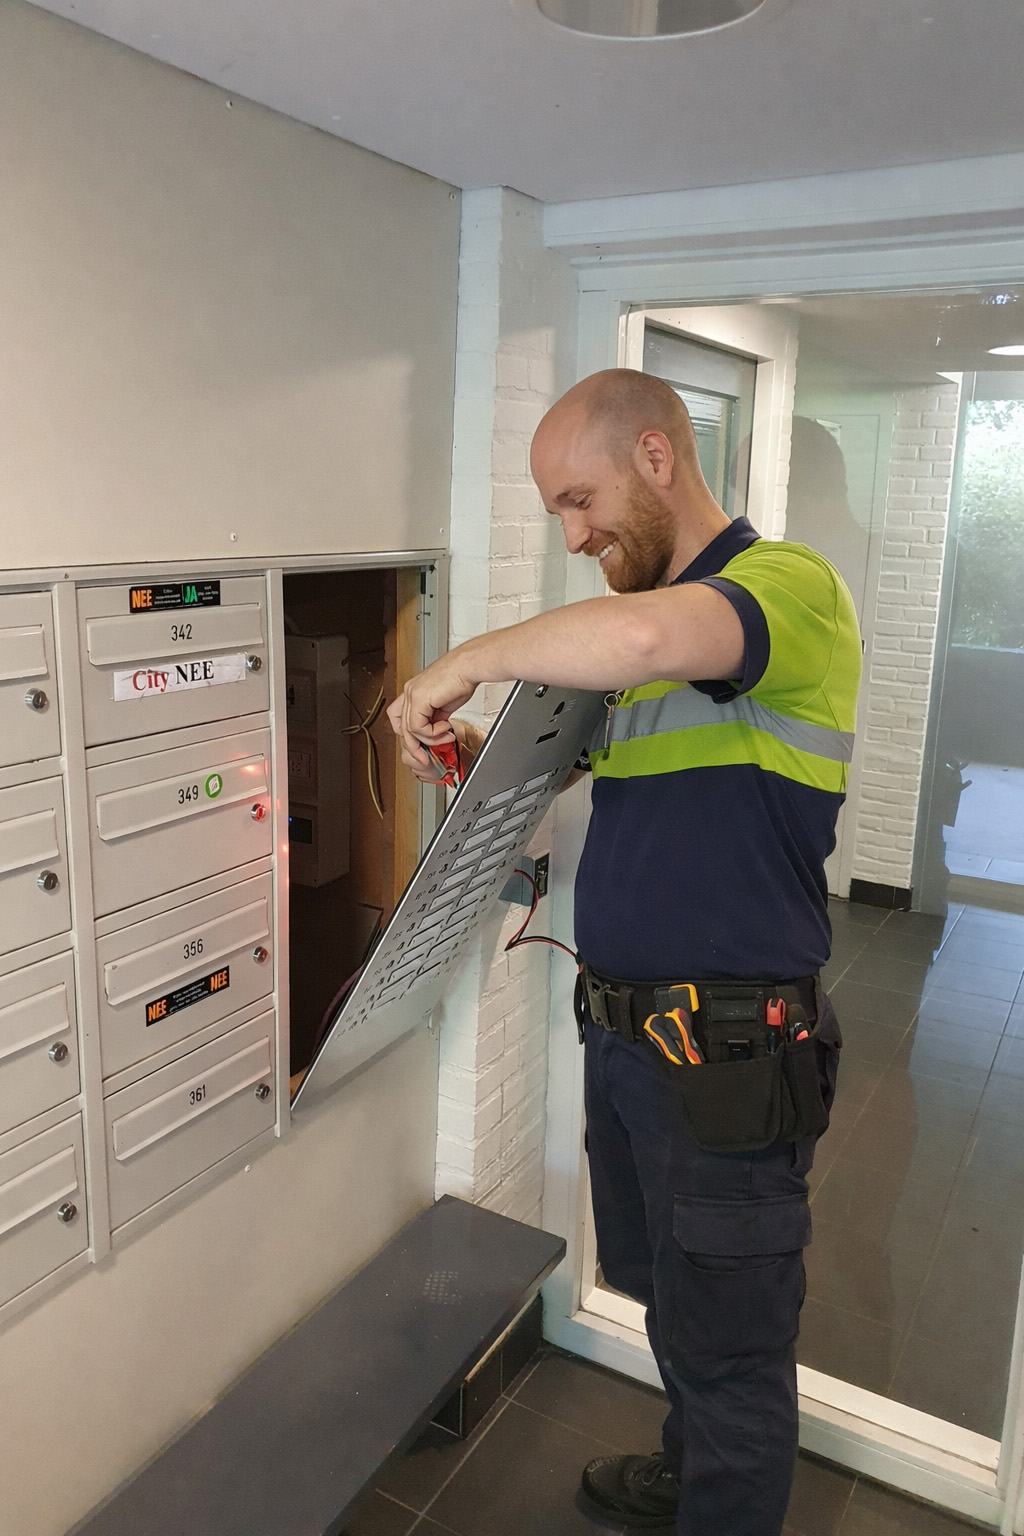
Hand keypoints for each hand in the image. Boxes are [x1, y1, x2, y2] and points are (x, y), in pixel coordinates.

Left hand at [386, 652, 477, 778]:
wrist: (470, 666)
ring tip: (445, 736)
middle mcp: (410, 692)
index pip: (400, 719)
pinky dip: (432, 733)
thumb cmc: (462, 678)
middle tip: (426, 757)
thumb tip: (436, 731)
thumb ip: (437, 718)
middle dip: (415, 746)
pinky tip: (445, 727)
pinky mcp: (418, 698)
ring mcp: (412, 694)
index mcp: (415, 692)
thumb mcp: (446, 705)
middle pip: (400, 727)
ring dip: (429, 740)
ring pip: (409, 730)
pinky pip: (417, 727)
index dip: (411, 736)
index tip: (424, 747)